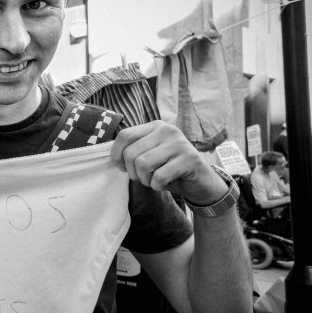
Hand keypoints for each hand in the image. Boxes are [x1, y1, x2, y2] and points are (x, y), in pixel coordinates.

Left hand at [111, 121, 227, 205]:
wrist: (200, 183)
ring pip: (143, 164)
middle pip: (131, 153)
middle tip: (144, 178)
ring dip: (145, 180)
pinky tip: (166, 184)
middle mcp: (167, 130)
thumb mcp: (149, 155)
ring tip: (154, 180)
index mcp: (155, 126)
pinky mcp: (189, 159)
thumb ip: (134, 150)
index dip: (117, 155)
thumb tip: (111, 157)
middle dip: (133, 172)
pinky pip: (159, 177)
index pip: (124, 135)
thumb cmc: (169, 170)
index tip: (122, 167)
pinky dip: (158, 186)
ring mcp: (180, 143)